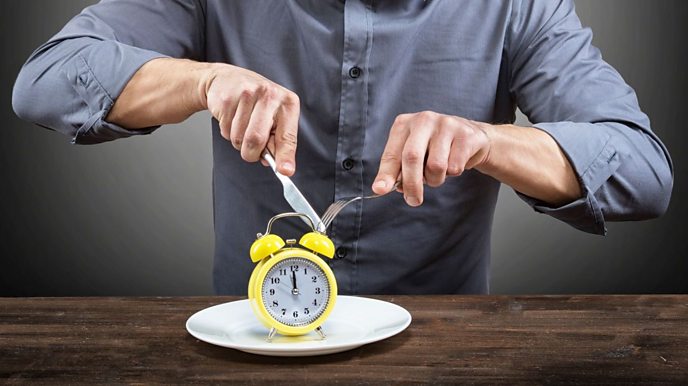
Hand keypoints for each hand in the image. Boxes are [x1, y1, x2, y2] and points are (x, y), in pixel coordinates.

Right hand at [203, 64, 299, 175]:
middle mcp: (269, 95)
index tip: (285, 171)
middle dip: (251, 153)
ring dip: (238, 141)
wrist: (226, 79)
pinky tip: (232, 117)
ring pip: (239, 138)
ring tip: (241, 125)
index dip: (285, 156)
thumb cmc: (255, 101)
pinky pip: (226, 130)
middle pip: (256, 140)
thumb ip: (278, 141)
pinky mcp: (227, 98)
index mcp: (287, 103)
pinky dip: (227, 132)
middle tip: (251, 149)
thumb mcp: (274, 117)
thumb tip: (281, 166)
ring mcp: (247, 94)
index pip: (287, 136)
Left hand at [372, 111, 490, 205]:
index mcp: (404, 124)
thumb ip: (399, 170)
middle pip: (412, 157)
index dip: (386, 173)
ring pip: (436, 166)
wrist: (471, 137)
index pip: (392, 153)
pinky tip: (454, 162)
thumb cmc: (435, 148)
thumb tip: (384, 188)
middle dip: (411, 184)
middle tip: (413, 200)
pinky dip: (453, 173)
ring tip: (438, 173)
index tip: (380, 189)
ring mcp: (446, 124)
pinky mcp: (465, 135)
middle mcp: (423, 120)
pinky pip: (455, 167)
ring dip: (436, 179)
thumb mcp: (414, 154)